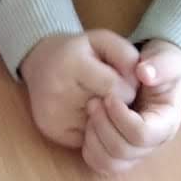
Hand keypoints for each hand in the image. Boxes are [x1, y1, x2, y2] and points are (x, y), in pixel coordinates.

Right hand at [18, 30, 139, 149]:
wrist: (39, 63)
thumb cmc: (78, 51)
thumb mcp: (102, 40)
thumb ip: (126, 55)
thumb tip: (141, 81)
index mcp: (72, 65)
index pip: (115, 88)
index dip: (127, 88)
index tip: (125, 84)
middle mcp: (58, 92)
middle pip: (108, 110)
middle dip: (119, 104)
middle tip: (112, 93)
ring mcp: (54, 116)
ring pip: (100, 128)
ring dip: (108, 119)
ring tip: (99, 101)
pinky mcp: (54, 132)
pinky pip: (89, 139)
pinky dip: (95, 129)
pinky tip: (88, 114)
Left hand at [82, 38, 180, 175]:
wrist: (152, 73)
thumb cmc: (160, 66)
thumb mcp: (166, 59)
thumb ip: (161, 65)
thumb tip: (144, 73)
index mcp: (166, 123)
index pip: (143, 134)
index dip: (121, 118)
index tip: (108, 96)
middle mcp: (153, 143)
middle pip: (124, 151)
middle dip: (104, 125)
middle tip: (93, 102)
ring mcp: (137, 151)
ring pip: (112, 163)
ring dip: (94, 138)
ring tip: (90, 113)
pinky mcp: (121, 153)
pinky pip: (102, 164)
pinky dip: (90, 149)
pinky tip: (87, 125)